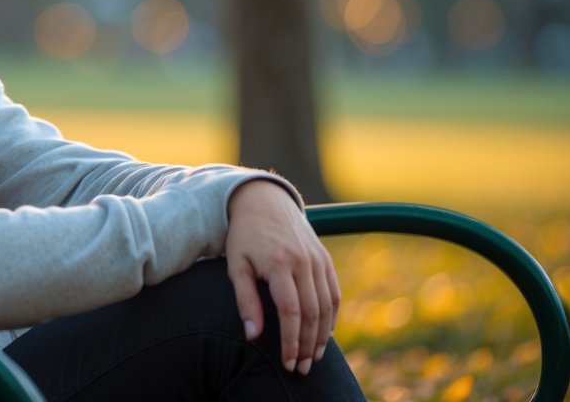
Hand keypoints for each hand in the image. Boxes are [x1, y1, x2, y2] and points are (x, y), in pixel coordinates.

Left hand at [225, 179, 338, 375]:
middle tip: (302, 369)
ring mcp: (317, 259)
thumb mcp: (236, 264)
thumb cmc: (244, 235)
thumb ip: (245, 300)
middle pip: (312, 313)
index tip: (287, 363)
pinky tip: (324, 334)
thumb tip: (252, 336)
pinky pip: (334, 293)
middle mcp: (303, 261)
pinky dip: (331, 316)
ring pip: (327, 306)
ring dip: (323, 336)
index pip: (290, 312)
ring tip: (314, 358)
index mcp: (279, 263)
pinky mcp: (325, 259)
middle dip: (308, 346)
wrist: (264, 200)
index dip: (291, 341)